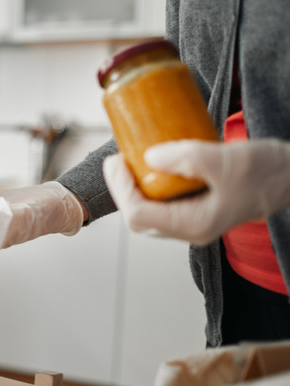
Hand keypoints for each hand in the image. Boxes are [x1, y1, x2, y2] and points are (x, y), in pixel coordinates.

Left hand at [103, 139, 289, 245]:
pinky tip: (153, 163)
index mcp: (193, 225)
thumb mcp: (226, 161)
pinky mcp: (198, 209)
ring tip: (131, 160)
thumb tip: (149, 156)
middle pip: (139, 216)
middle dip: (123, 189)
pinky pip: (164, 202)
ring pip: (150, 211)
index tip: (116, 161)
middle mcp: (190, 229)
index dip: (120, 189)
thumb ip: (187, 158)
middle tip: (118, 159)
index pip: (138, 215)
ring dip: (135, 187)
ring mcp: (194, 221)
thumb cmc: (269, 171)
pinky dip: (152, 184)